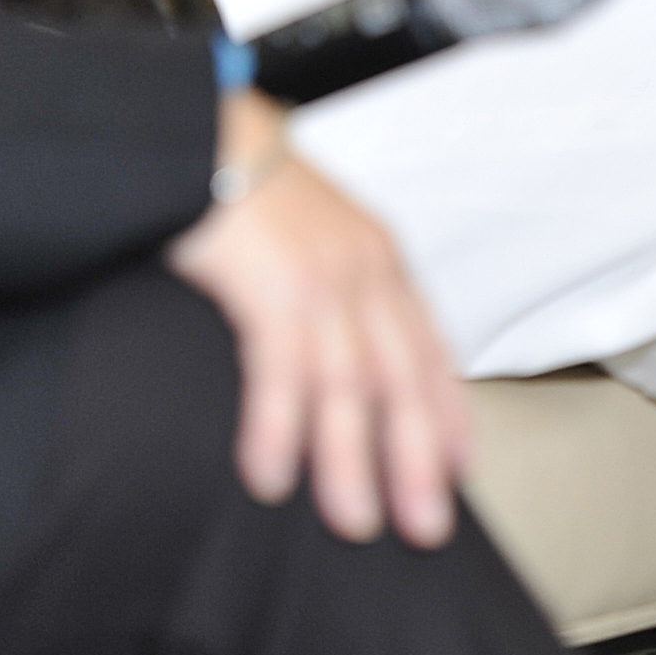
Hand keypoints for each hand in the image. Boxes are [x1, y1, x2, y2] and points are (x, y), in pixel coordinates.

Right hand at [168, 94, 471, 544]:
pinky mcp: (269, 282)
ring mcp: (321, 275)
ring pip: (350, 385)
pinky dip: (278, 430)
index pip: (427, 347)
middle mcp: (363, 267)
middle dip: (417, 457)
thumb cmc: (241, 184)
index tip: (461, 469)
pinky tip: (270, 476)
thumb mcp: (307, 233)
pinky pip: (281, 372)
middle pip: (403, 377)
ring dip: (351, 461)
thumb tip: (332, 353)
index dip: (447, 411)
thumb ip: (330, 287)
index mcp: (377, 257)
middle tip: (426, 526)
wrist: (195, 127)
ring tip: (354, 521)